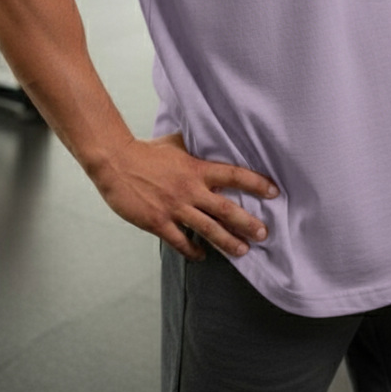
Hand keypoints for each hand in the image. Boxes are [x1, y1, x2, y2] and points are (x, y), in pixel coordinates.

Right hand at [92, 132, 278, 260]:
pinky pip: (181, 242)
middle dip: (247, 223)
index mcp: (197, 169)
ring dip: (228, 242)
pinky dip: (193, 251)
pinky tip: (202, 256)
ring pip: (208, 230)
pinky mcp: (159, 223)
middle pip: (226, 209)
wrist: (117, 163)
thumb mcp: (176, 142)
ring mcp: (175, 208)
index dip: (256, 183)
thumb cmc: (146, 151)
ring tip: (242, 251)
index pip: (234, 175)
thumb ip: (194, 144)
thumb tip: (208, 135)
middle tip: (264, 234)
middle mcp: (190, 190)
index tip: (274, 191)